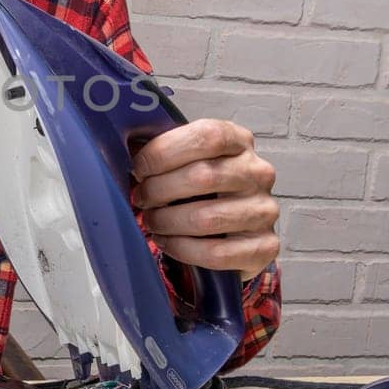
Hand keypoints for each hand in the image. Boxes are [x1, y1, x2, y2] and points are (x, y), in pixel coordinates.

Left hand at [132, 119, 278, 281]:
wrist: (236, 229)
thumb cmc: (204, 189)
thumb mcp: (188, 160)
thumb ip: (164, 151)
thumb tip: (122, 149)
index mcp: (239, 141)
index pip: (207, 136)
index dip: (165, 151)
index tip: (139, 167)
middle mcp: (258, 173)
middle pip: (203, 176)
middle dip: (159, 190)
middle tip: (141, 199)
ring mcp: (265, 210)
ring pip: (206, 218)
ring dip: (167, 222)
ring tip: (152, 222)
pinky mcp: (265, 246)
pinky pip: (216, 252)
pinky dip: (183, 249)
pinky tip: (169, 243)